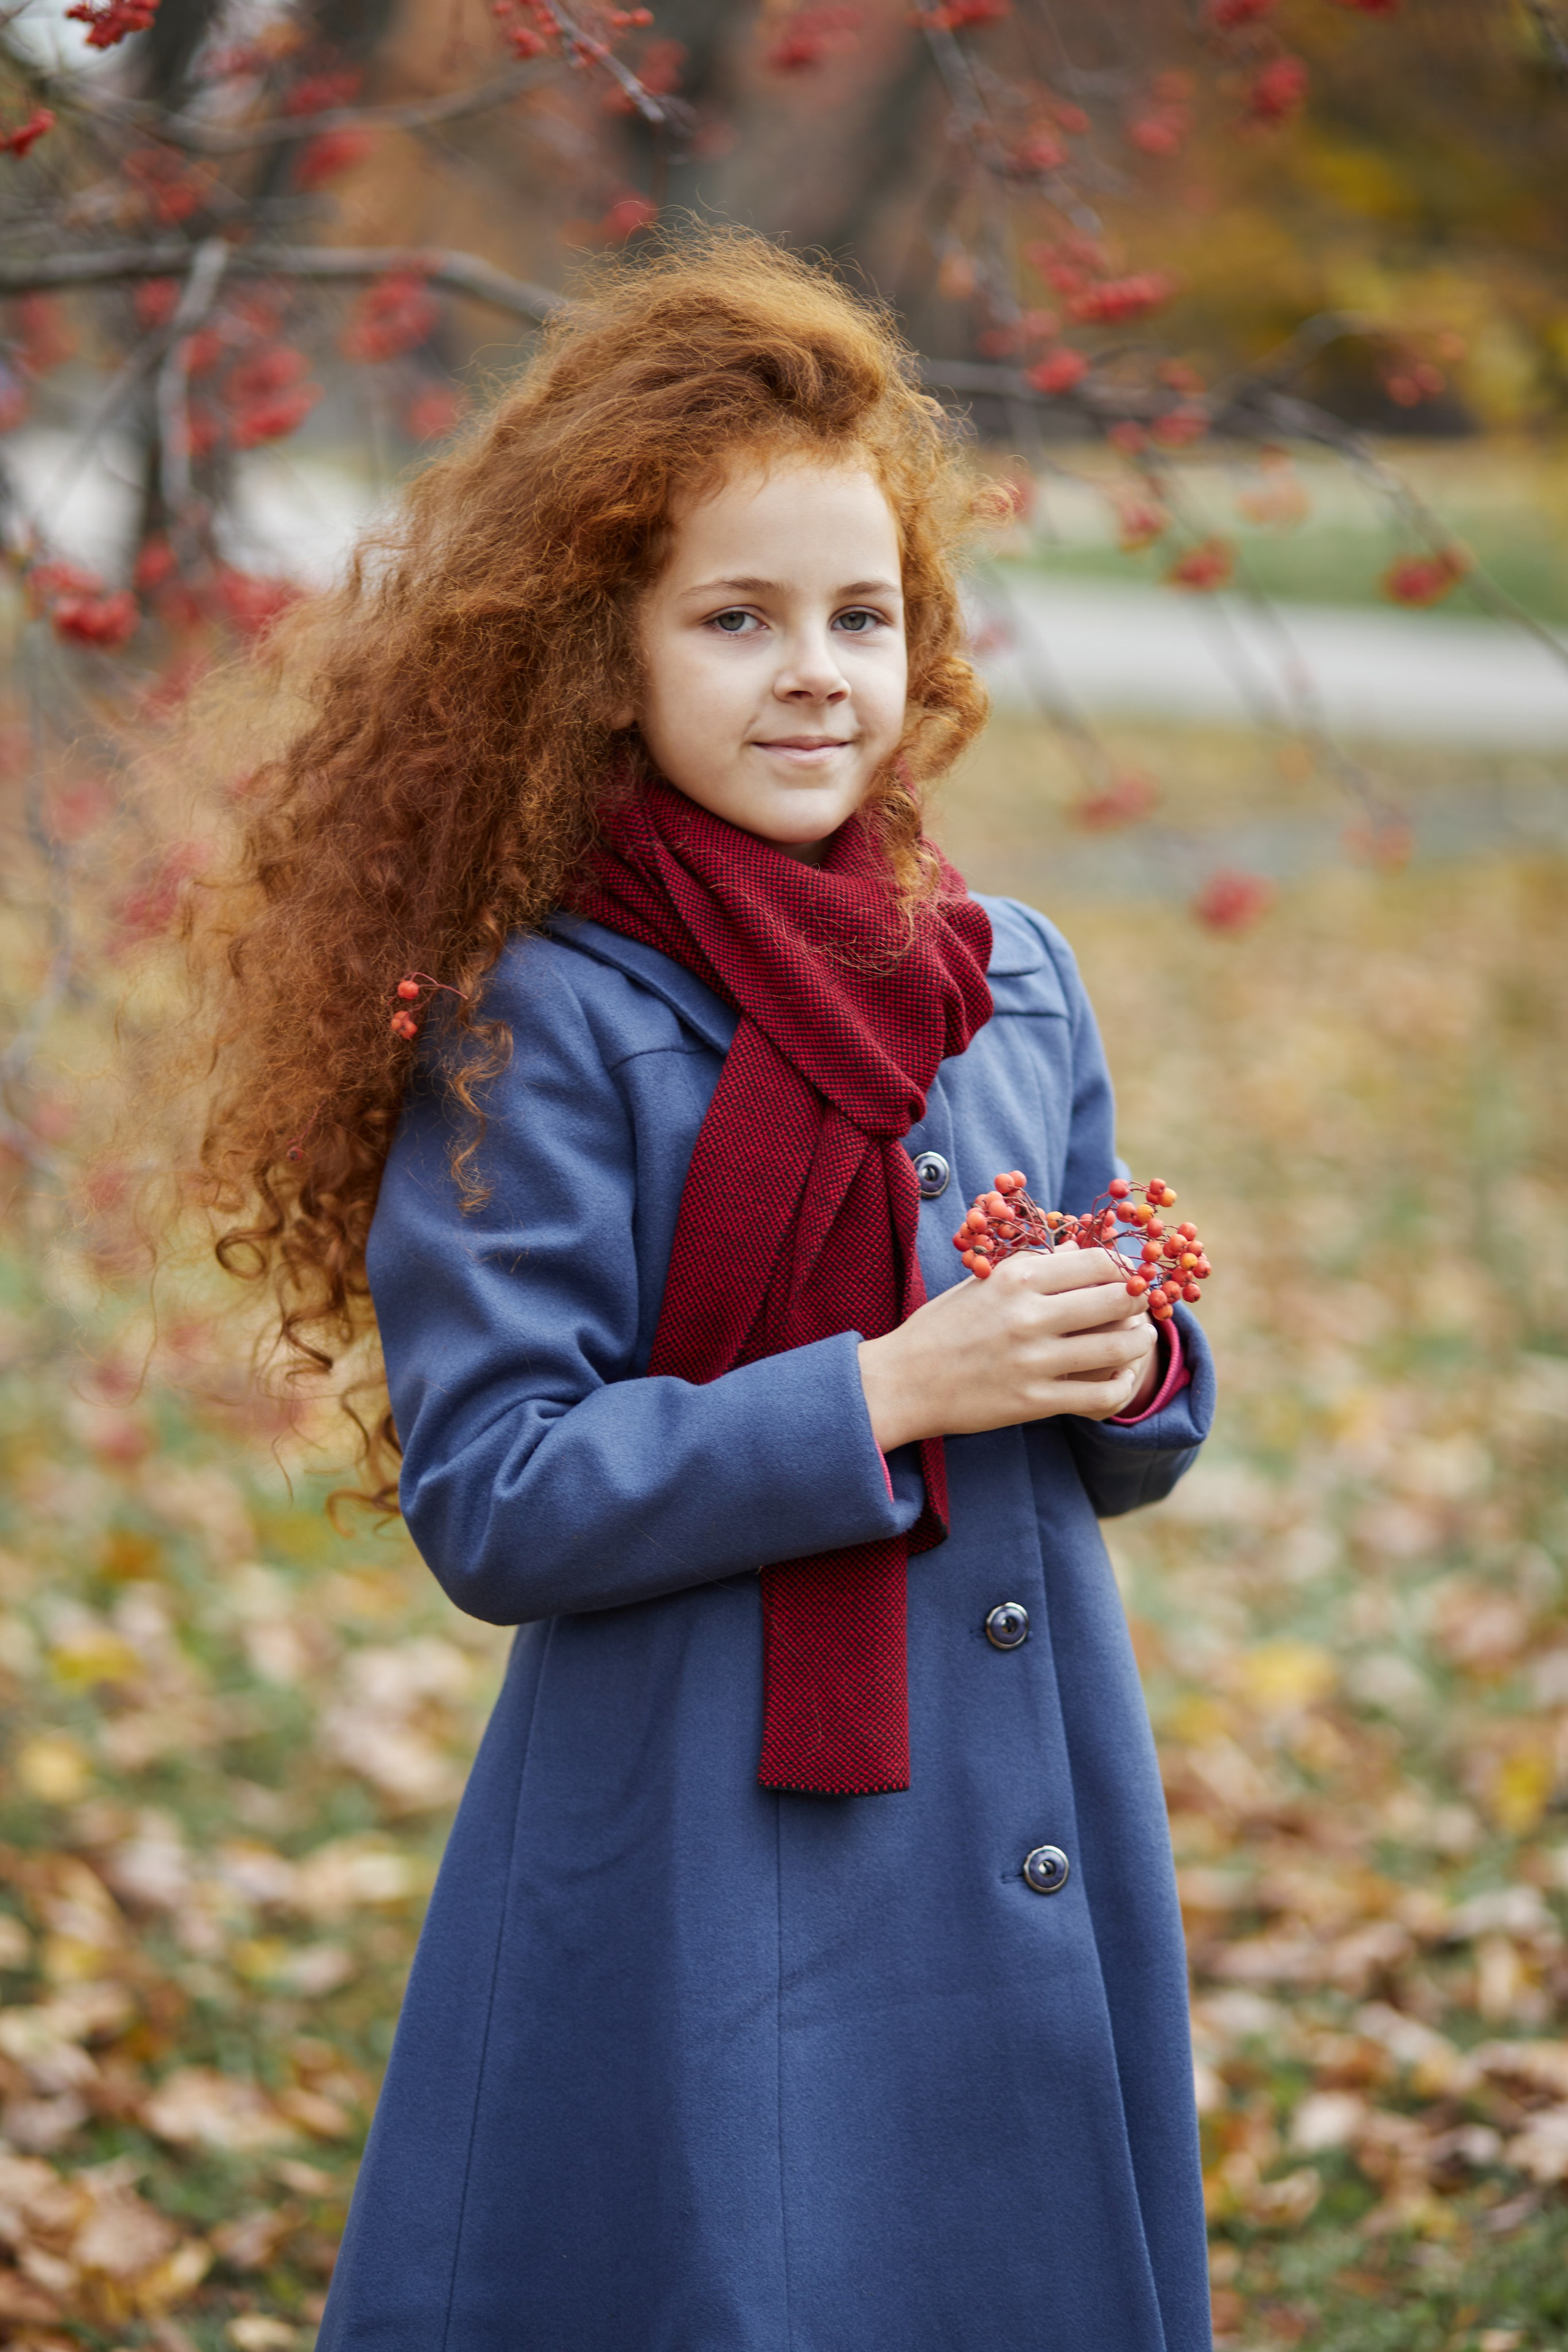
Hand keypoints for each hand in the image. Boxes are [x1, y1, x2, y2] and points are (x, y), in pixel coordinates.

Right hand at [857, 1248, 1158, 1451]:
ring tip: (1138, 1339)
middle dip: (1141, 1302)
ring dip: (1139, 1342)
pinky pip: (1102, 1396)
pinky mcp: (1034, 1401)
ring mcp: (1033, 1361)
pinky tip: (1119, 1378)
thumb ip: (1037, 1267)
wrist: (903, 1382)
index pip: (1099, 1262)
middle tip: (1142, 1306)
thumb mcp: (984, 1282)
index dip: (1127, 1268)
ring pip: (1119, 1347)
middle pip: (1118, 1300)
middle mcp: (1029, 1315)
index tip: (1131, 1276)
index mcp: (1017, 1277)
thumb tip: (1084, 1250)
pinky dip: (1121, 1386)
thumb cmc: (943, 1326)